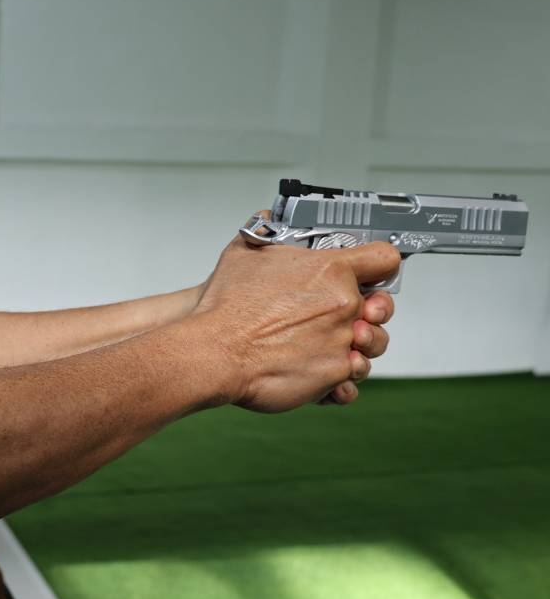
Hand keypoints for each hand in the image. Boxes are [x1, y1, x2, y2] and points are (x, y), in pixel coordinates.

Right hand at [194, 236, 399, 412]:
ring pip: (373, 344)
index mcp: (330, 270)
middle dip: (365, 312)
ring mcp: (342, 341)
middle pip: (381, 307)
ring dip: (356, 346)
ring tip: (327, 345)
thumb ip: (266, 234)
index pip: (383, 258)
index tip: (373, 273)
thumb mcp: (242, 253)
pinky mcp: (334, 374)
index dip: (379, 265)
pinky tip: (323, 372)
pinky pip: (354, 378)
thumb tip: (267, 219)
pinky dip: (342, 379)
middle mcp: (343, 304)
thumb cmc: (226, 308)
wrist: (215, 352)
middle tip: (341, 315)